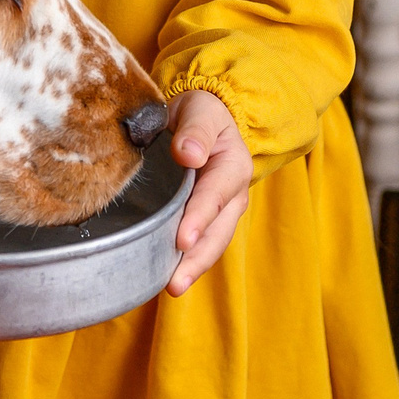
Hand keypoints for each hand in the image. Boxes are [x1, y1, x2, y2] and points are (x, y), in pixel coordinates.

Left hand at [165, 90, 251, 295]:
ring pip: (211, 244)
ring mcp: (222, 211)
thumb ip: (195, 130)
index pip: (215, 196)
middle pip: (217, 232)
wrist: (203, 117)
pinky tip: (165, 277)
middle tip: (175, 282)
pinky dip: (185, 261)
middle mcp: (232, 194)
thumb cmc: (199, 112)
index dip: (199, 219)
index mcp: (232, 166)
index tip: (182, 240)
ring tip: (172, 288)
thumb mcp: (200, 110)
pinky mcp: (206, 219)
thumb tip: (187, 153)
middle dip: (197, 259)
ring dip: (192, 267)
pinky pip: (199, 243)